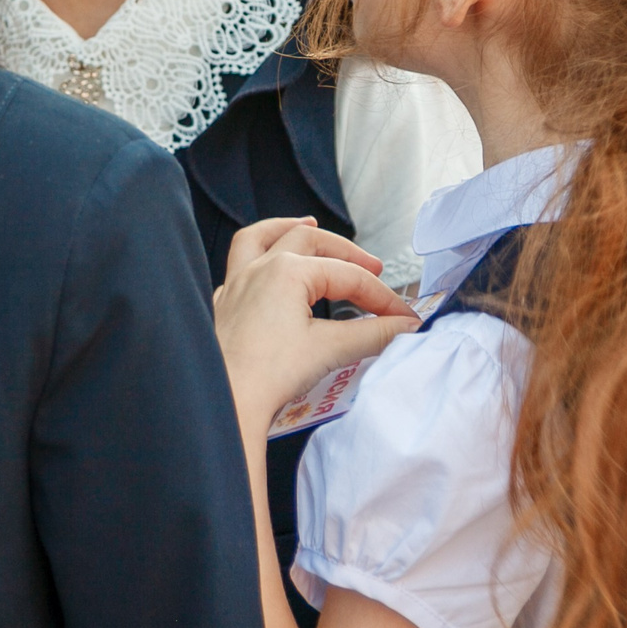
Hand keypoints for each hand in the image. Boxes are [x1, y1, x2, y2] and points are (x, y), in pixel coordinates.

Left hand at [215, 216, 417, 433]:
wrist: (224, 403)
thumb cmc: (266, 375)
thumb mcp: (330, 350)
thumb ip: (373, 334)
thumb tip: (403, 327)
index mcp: (286, 271)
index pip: (348, 276)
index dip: (382, 296)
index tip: (403, 316)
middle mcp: (257, 269)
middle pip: (309, 240)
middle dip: (345, 251)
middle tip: (372, 268)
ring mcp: (235, 286)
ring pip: (259, 239)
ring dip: (287, 228)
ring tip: (308, 224)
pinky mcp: (222, 307)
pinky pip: (238, 267)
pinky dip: (257, 258)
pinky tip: (267, 270)